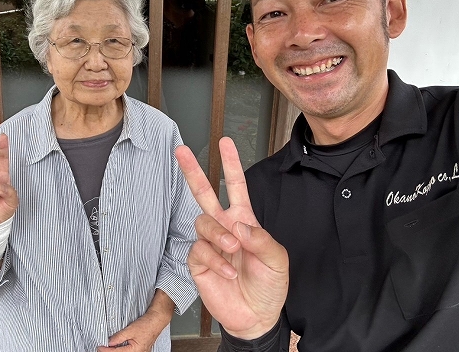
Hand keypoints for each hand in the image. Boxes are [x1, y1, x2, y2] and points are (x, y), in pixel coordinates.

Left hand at [97, 290, 173, 351]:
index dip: (106, 350)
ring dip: (115, 350)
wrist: (157, 319)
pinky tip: (116, 346)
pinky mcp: (140, 348)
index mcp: (136, 351)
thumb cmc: (147, 324)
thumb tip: (109, 342)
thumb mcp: (130, 329)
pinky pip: (128, 350)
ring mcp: (139, 351)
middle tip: (101, 348)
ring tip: (107, 347)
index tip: (99, 347)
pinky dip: (121, 348)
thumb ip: (119, 337)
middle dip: (110, 351)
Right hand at [175, 137, 288, 339]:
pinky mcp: (198, 263)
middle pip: (203, 194)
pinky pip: (199, 251)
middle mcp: (224, 228)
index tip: (225, 143)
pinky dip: (214, 260)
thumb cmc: (269, 285)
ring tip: (232, 250)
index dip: (231, 164)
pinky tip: (227, 272)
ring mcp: (209, 244)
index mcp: (243, 221)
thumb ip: (260, 239)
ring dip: (218, 234)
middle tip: (182, 151)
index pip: (235, 187)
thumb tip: (238, 225)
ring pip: (202, 222)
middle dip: (192, 171)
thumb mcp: (277, 260)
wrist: (256, 316)